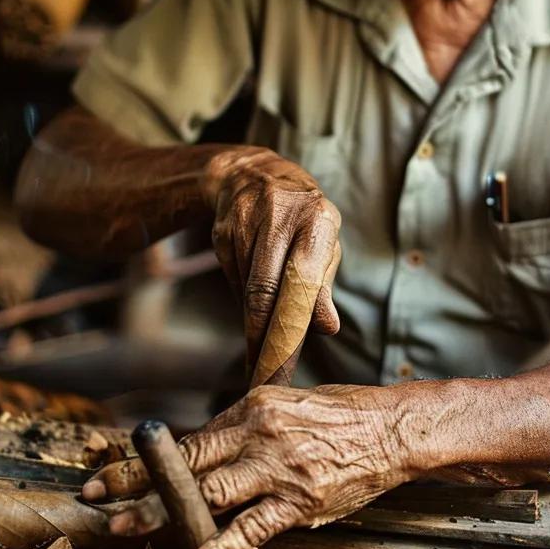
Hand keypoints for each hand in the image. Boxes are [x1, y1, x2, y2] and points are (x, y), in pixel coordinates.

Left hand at [81, 382, 424, 548]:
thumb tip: (199, 455)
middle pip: (185, 463)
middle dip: (134, 484)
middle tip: (93, 502)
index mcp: (251, 408)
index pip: (185, 438)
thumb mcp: (285, 408)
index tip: (102, 473)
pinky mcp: (299, 501)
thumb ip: (243, 431)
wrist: (393, 428)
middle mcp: (258, 434)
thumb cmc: (340, 417)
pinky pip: (252, 528)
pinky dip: (219, 548)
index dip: (140, 459)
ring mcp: (278, 469)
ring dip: (162, 512)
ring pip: (208, 493)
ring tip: (124, 530)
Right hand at [200, 147, 341, 383]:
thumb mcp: (324, 243)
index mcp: (317, 219)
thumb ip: (323, 286)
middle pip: (263, 291)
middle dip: (262, 338)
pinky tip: (254, 305)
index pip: (302, 280)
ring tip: (262, 348)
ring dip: (254, 323)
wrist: (252, 175)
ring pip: (245, 290)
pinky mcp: (222, 233)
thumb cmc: (303, 219)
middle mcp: (279, 216)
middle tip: (265, 373)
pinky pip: (232, 280)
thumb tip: (328, 327)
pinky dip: (243, 301)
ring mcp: (245, 223)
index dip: (292, 323)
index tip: (286, 361)